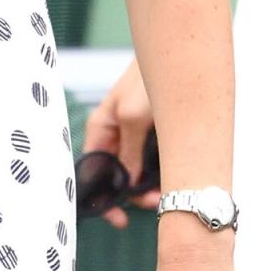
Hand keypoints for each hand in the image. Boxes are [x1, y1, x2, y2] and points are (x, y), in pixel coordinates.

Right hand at [84, 58, 157, 227]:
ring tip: (170, 190)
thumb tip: (128, 185)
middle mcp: (115, 135)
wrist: (177, 51)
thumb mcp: (134, 115)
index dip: (103, 201)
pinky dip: (160, 170)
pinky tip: (174, 175)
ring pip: (137, 171)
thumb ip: (129, 150)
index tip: (119, 220)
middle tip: (158, 202)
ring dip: (150, 185)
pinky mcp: (152, 130)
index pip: (93, 175)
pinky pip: (152, 158)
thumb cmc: (147, 77)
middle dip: (134, 195)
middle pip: (118, 177)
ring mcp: (133, 133)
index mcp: (100, 130)